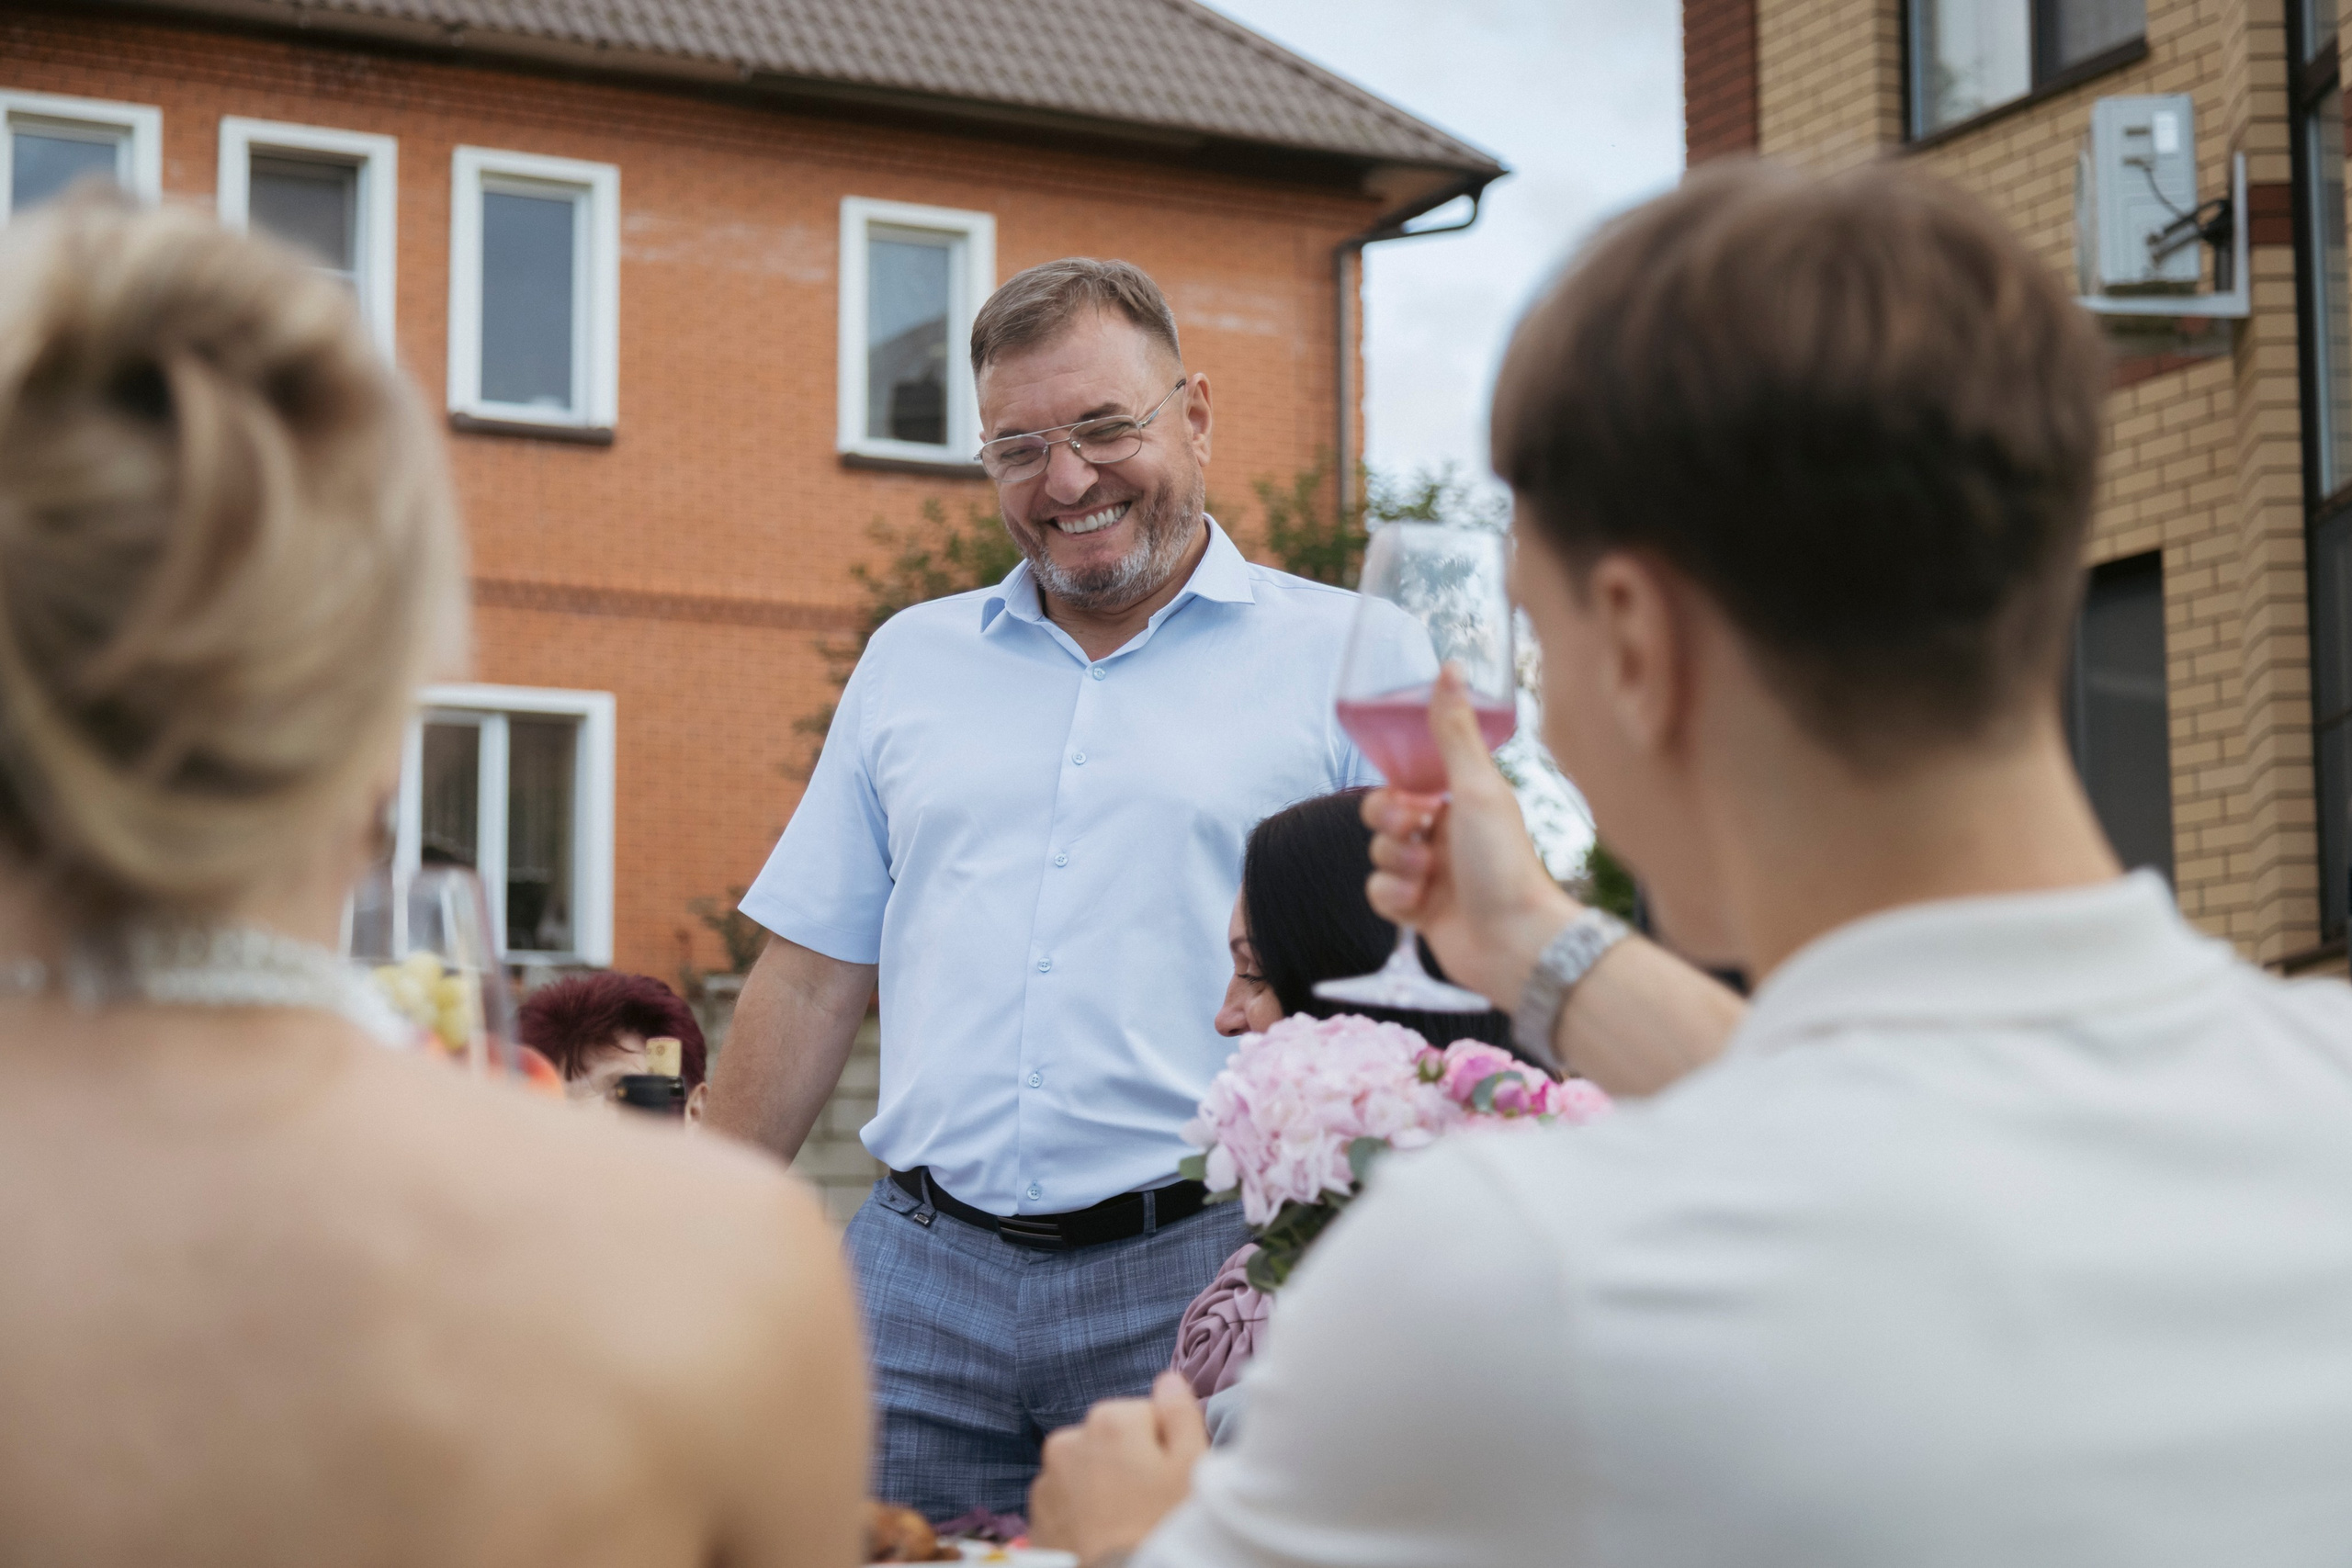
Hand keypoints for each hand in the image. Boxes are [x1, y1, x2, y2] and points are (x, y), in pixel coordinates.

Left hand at [1030, 1372, 1206, 1564]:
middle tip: (1149, 1503)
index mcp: (1108, 1420)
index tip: (1169, 1478)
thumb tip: (1168, 1380)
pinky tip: (1101, 1535)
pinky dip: (1080, 1513)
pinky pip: (1065, 1503)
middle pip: (1112, 1440)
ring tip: (1124, 1522)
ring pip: (1086, 1471)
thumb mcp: (1192, 1466)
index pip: (1146, 1415)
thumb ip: (1181, 1413)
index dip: (1164, 1446)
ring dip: (1102, 1486)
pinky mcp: (1033, 1518)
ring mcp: (1045, 1482)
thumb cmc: (1162, 1526)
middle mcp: (1067, 1441)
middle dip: (1129, 1462)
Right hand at [1363, 667, 1581, 1005]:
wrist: (1515, 944)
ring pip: (1379, 856)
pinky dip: (1394, 899)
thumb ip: (1453, 731)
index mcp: (1463, 801)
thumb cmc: (1505, 863)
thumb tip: (1450, 666)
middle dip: (1388, 826)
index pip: (1406, 779)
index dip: (1395, 789)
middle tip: (1414, 833)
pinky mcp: (1419, 913)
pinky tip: (1421, 908)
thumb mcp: (1476, 788)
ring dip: (1397, 866)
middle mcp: (1446, 834)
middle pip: (1383, 816)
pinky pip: (1379, 894)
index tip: (1410, 797)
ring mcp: (1432, 874)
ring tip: (1429, 879)